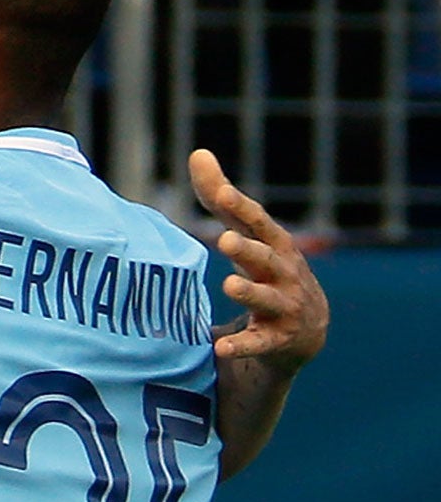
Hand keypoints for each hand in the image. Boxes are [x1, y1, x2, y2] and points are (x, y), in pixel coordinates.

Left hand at [189, 148, 325, 374]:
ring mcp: (284, 307)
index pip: (258, 223)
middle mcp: (285, 274)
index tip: (221, 192)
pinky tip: (221, 348)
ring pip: (267, 299)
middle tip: (225, 239)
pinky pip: (259, 344)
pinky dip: (242, 346)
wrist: (303, 330)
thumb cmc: (268, 271)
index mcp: (276, 246)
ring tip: (228, 285)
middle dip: (249, 249)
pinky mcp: (277, 340)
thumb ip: (221, 198)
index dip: (241, 207)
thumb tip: (197, 153)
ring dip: (249, 292)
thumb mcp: (248, 235)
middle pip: (266, 259)